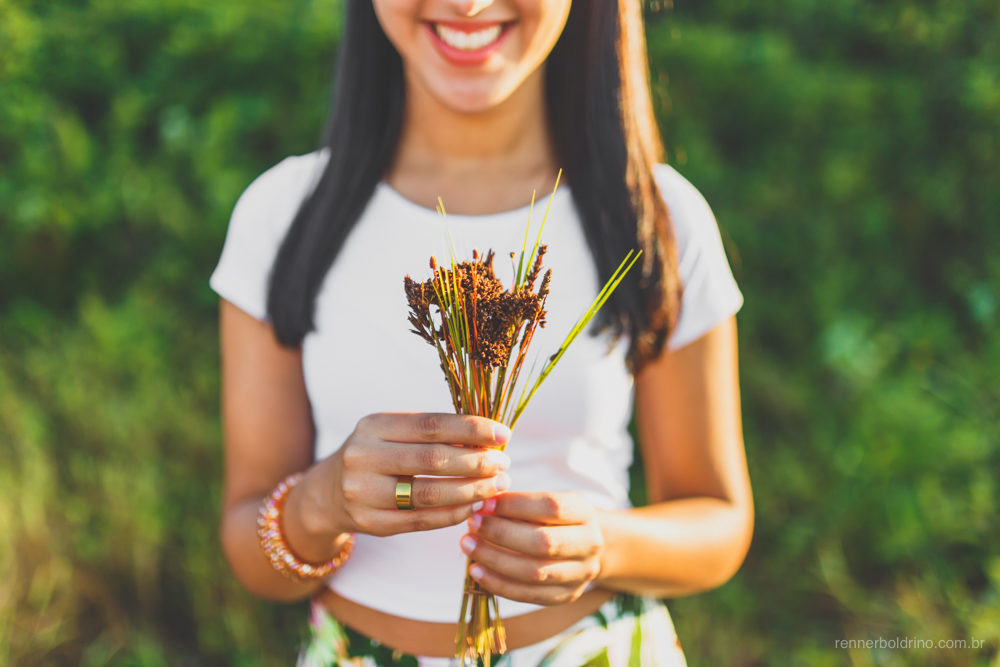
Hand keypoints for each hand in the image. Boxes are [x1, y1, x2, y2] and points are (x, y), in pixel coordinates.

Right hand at [293, 413, 511, 543]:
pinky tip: (474, 507)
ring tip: (497, 487)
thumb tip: (490, 438)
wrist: (327, 494)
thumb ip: (433, 434)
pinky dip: (454, 514)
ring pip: (430, 494)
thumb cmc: (376, 456)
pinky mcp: (371, 523)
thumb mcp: (391, 434)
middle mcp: (363, 456)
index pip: (432, 424)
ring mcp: (364, 493)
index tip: (503, 434)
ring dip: (471, 491)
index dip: (472, 429)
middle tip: (505, 464)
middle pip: (433, 459)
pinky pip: (422, 520)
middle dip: (477, 462)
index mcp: (374, 425)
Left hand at [459, 492, 603, 605]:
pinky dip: (499, 585)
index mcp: (585, 512)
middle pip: (544, 543)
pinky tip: (477, 572)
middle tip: (472, 526)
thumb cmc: (554, 518)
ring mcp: (581, 573)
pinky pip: (530, 595)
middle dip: (501, 534)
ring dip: (495, 560)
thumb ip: (518, 504)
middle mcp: (589, 544)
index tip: (484, 503)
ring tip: (468, 547)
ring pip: (535, 572)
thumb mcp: (545, 502)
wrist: (583, 546)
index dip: (515, 505)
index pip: (551, 507)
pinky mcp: (567, 595)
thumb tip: (482, 507)